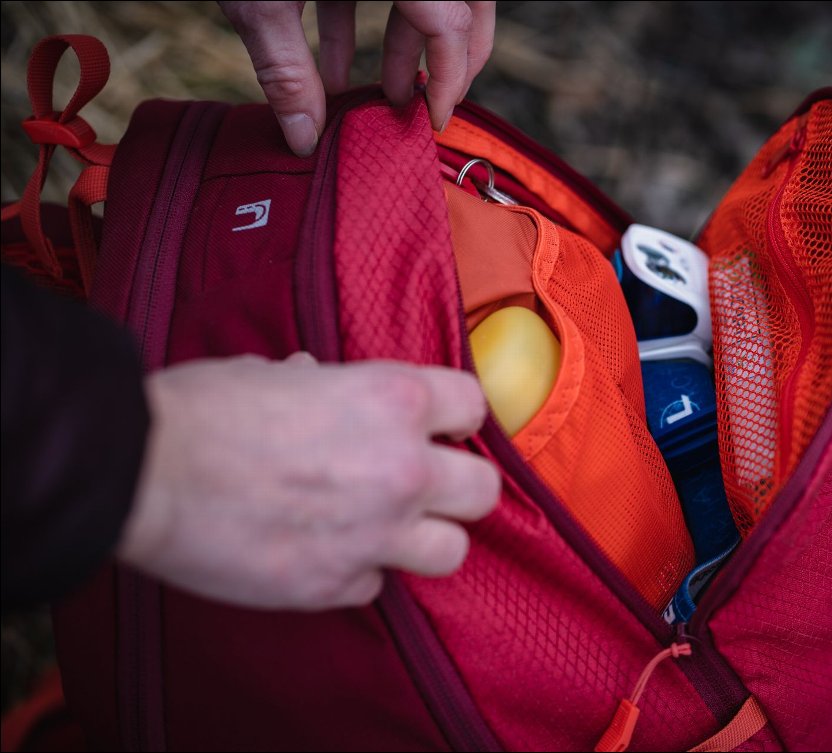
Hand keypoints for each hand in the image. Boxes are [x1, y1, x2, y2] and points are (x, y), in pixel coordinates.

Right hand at [117, 353, 499, 609]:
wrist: (144, 473)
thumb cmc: (204, 410)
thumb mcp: (277, 373)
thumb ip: (325, 386)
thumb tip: (321, 384)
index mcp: (394, 400)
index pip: (474, 408)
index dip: (454, 418)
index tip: (438, 428)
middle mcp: (402, 469)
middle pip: (483, 491)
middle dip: (458, 486)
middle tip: (424, 484)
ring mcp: (375, 534)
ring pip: (452, 551)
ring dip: (423, 540)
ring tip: (386, 528)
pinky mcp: (336, 585)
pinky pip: (376, 586)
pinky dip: (356, 572)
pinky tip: (324, 553)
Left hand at [219, 1, 495, 155]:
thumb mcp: (261, 0)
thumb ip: (286, 69)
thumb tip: (304, 139)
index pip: (452, 24)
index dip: (451, 79)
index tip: (432, 121)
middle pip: (462, 4)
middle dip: (450, 59)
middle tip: (430, 104)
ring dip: (407, 44)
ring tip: (383, 93)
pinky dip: (361, 23)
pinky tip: (333, 67)